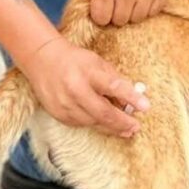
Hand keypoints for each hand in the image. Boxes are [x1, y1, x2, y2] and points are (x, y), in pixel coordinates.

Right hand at [20, 37, 150, 137]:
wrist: (43, 60)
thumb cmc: (76, 61)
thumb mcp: (98, 63)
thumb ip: (116, 80)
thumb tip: (133, 101)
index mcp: (88, 72)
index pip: (113, 86)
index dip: (131, 98)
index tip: (146, 107)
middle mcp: (75, 89)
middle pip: (103, 112)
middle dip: (123, 122)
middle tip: (136, 126)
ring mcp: (65, 103)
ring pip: (93, 122)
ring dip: (111, 127)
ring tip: (125, 129)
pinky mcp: (58, 114)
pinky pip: (82, 124)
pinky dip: (95, 124)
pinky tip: (104, 123)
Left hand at [80, 0, 169, 26]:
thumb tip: (78, 11)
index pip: (102, 19)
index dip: (101, 14)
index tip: (103, 7)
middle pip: (120, 21)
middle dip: (116, 13)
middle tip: (117, 1)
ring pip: (137, 19)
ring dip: (132, 12)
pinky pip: (153, 11)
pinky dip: (147, 8)